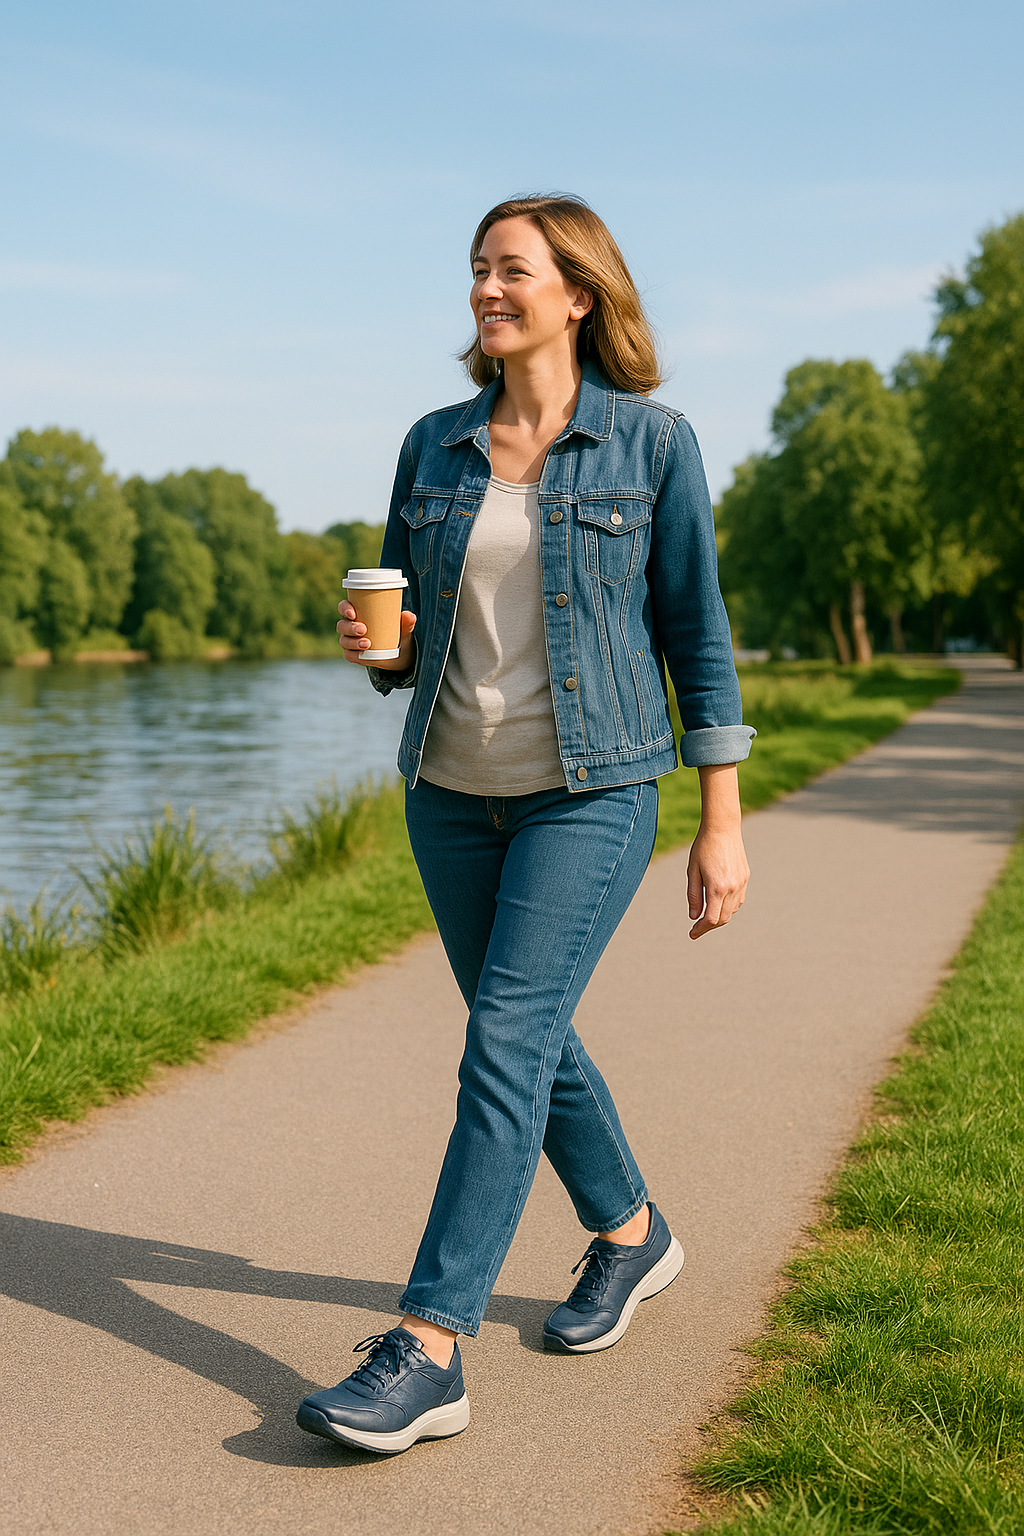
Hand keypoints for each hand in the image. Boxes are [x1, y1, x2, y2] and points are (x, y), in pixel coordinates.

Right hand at [337, 601, 416, 669]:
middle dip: (350, 627)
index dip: (345, 608)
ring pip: (344, 640)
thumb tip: (409, 615)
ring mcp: (351, 642)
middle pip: (342, 625)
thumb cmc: (399, 635)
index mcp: (359, 614)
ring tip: (367, 644)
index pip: (344, 607)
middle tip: (363, 629)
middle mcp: (351, 627)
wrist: (401, 655)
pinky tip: (360, 655)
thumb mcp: (404, 630)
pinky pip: (349, 655)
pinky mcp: (355, 655)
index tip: (353, 613)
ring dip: (352, 642)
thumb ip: (407, 623)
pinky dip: (353, 655)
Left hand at [686, 764, 748, 939]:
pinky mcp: (745, 877)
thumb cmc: (703, 848)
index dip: (701, 929)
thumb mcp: (692, 871)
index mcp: (717, 887)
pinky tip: (719, 902)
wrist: (723, 828)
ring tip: (706, 915)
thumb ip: (693, 895)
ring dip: (720, 916)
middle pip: (723, 918)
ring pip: (732, 911)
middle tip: (697, 927)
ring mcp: (741, 883)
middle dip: (710, 926)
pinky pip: (738, 900)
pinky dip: (729, 906)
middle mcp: (732, 888)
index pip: (711, 919)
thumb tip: (694, 916)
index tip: (692, 934)